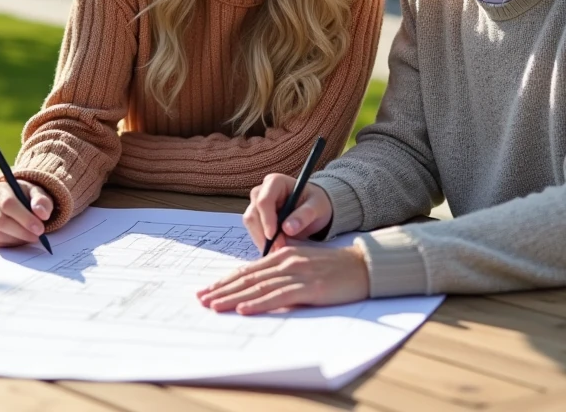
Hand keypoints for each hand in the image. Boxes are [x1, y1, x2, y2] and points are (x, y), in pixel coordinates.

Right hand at [0, 180, 52, 246]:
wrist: (16, 200)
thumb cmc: (28, 196)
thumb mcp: (38, 193)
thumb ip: (42, 201)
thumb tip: (42, 214)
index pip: (8, 204)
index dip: (24, 218)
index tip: (40, 229)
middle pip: (0, 222)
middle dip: (22, 232)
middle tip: (38, 237)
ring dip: (18, 240)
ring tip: (31, 236)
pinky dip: (11, 244)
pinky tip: (21, 238)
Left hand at [196, 244, 369, 314]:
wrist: (363, 266)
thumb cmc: (334, 268)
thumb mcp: (303, 264)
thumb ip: (282, 272)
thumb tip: (259, 288)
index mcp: (283, 255)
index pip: (248, 269)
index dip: (226, 280)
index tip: (208, 290)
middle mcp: (286, 261)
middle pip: (248, 277)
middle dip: (222, 289)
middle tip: (201, 299)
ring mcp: (297, 274)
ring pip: (259, 287)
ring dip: (234, 297)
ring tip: (215, 306)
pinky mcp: (310, 288)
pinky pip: (279, 296)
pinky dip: (260, 303)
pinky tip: (245, 309)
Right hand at [243, 173, 333, 252]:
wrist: (314, 208)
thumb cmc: (315, 203)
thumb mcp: (317, 207)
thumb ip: (304, 215)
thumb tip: (288, 228)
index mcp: (275, 182)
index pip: (264, 201)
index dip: (266, 220)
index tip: (273, 236)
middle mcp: (262, 191)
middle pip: (253, 213)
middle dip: (263, 234)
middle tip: (279, 249)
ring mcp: (256, 204)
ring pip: (251, 224)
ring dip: (262, 240)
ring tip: (279, 250)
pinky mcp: (256, 217)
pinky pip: (254, 231)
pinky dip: (262, 242)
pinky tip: (275, 248)